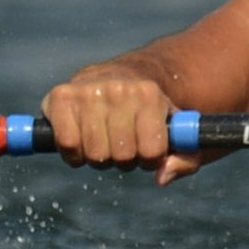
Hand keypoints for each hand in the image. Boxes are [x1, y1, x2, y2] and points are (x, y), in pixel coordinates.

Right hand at [42, 59, 189, 184]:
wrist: (125, 73)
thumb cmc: (155, 110)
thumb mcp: (181, 130)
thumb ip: (187, 157)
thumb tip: (162, 176)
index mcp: (149, 94)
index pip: (151, 152)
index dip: (151, 159)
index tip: (150, 149)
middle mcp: (118, 89)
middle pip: (121, 156)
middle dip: (124, 159)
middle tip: (125, 143)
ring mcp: (88, 91)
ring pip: (94, 154)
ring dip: (100, 157)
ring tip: (106, 140)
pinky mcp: (61, 96)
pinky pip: (67, 144)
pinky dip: (74, 154)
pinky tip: (83, 141)